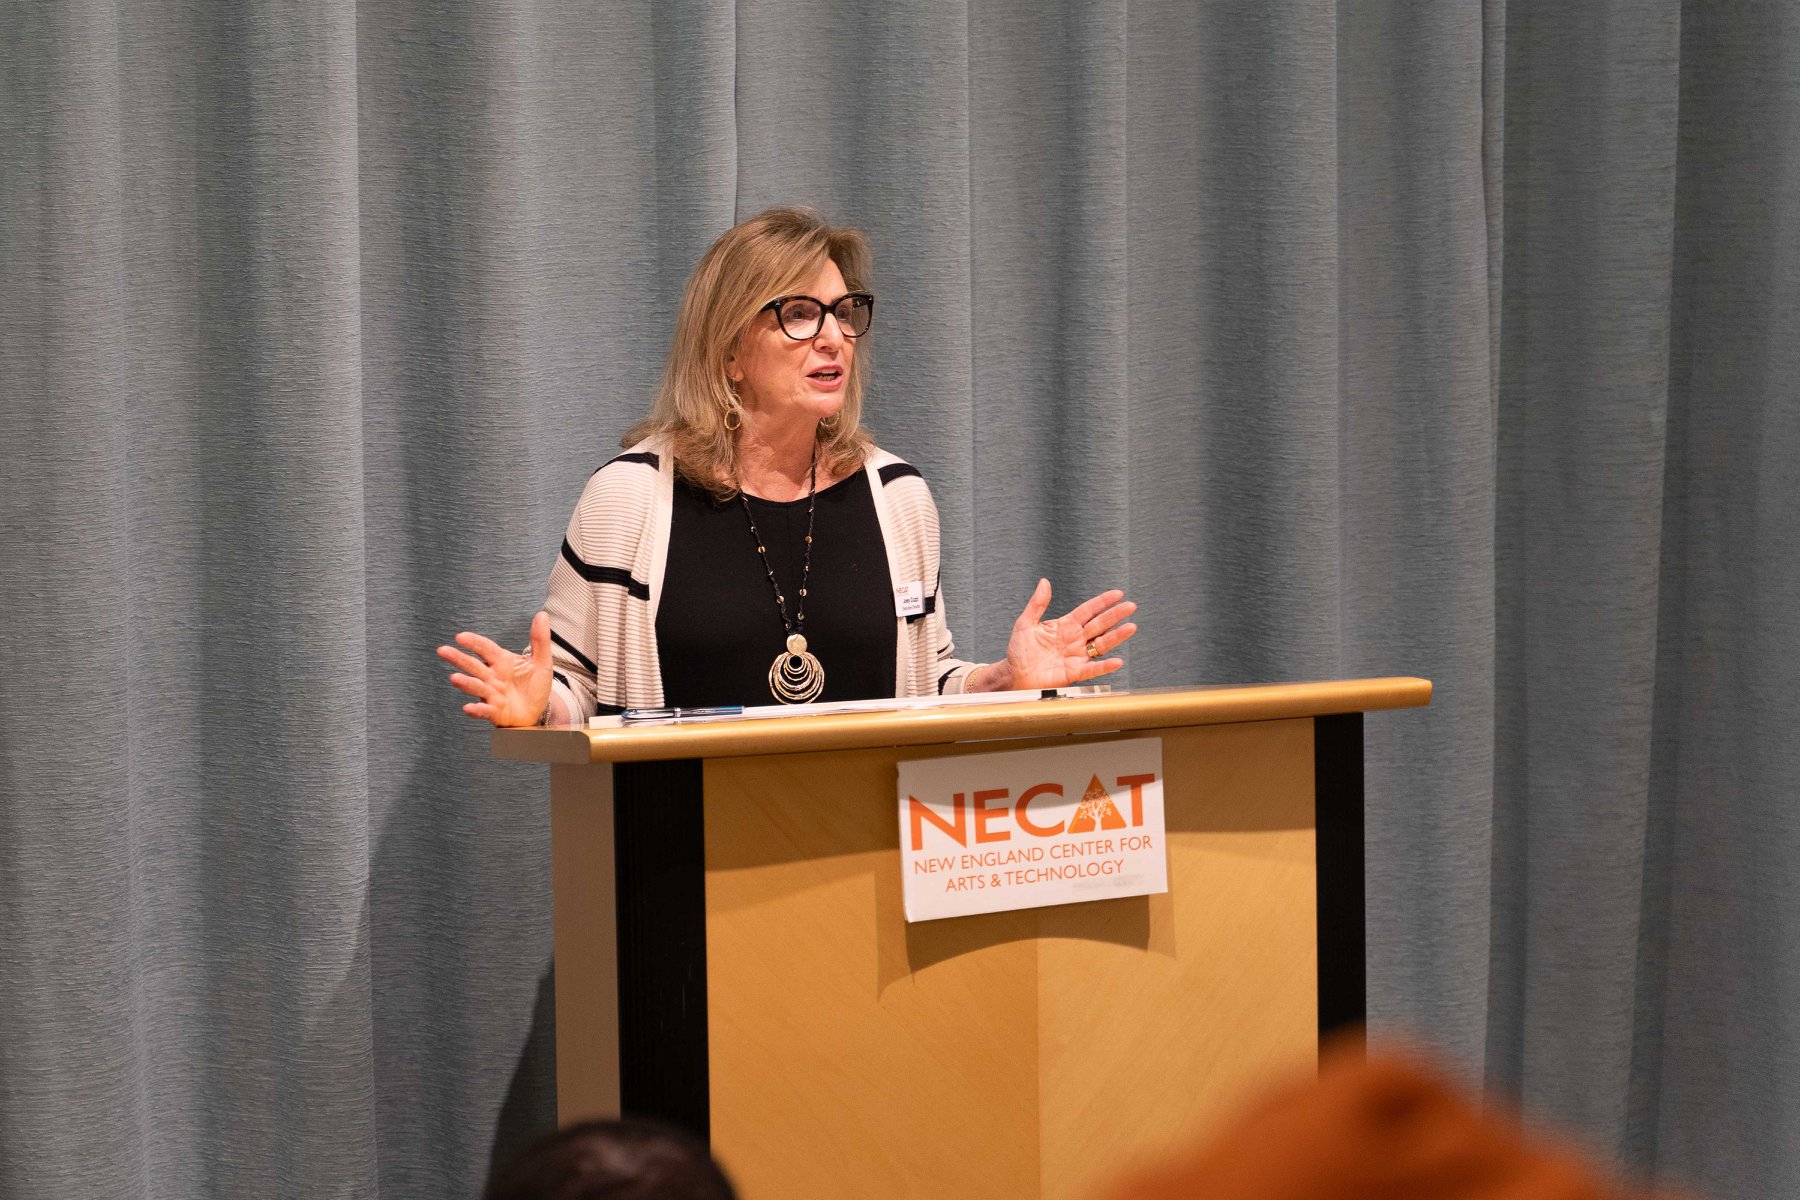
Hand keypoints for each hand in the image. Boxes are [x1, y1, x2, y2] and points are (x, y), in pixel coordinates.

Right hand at [437, 611, 554, 726]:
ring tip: (454, 678)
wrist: (537, 711)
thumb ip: (540, 640)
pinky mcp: (495, 711)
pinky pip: (484, 710)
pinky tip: (468, 707)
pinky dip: (477, 709)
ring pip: (476, 687)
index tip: (460, 636)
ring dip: (466, 683)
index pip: (486, 649)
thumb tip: (542, 614)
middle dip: (458, 658)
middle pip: (474, 666)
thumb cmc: (535, 685)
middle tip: (442, 650)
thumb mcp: (541, 662)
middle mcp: (492, 677)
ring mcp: (491, 694)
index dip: (474, 642)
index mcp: (502, 662)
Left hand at [980, 579, 1137, 690]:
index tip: (1117, 594)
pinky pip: (1092, 668)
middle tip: (1130, 606)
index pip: (1088, 610)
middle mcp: (1075, 639)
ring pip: (1101, 644)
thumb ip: (1037, 604)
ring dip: (1116, 636)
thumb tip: (1044, 582)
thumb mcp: (1025, 623)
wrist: (1014, 673)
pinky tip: (1116, 661)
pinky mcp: (1074, 672)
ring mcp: (1076, 655)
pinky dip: (1104, 666)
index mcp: (1065, 625)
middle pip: (1099, 624)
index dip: (1102, 602)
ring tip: (1131, 627)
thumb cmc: (1019, 650)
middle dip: (1115, 615)